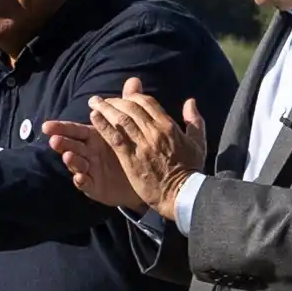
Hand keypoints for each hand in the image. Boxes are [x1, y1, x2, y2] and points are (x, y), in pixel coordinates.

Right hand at [43, 77, 146, 209]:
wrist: (140, 176)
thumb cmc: (127, 149)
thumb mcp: (126, 127)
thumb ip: (126, 105)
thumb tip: (134, 80)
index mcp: (92, 137)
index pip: (74, 129)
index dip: (61, 127)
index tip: (46, 126)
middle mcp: (87, 152)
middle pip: (72, 145)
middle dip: (62, 143)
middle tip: (53, 140)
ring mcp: (90, 169)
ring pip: (77, 164)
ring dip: (71, 160)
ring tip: (67, 156)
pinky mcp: (95, 186)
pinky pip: (87, 184)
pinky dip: (82, 180)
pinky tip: (80, 177)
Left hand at [87, 84, 206, 220]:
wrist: (181, 194)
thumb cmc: (191, 169)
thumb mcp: (198, 142)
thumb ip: (194, 120)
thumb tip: (190, 101)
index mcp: (169, 126)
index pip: (147, 102)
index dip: (132, 97)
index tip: (123, 98)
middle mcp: (154, 131)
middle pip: (130, 107)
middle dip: (115, 100)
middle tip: (102, 99)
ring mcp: (142, 144)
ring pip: (120, 119)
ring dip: (105, 108)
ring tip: (93, 102)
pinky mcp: (130, 158)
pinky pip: (114, 137)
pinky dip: (103, 125)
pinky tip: (93, 117)